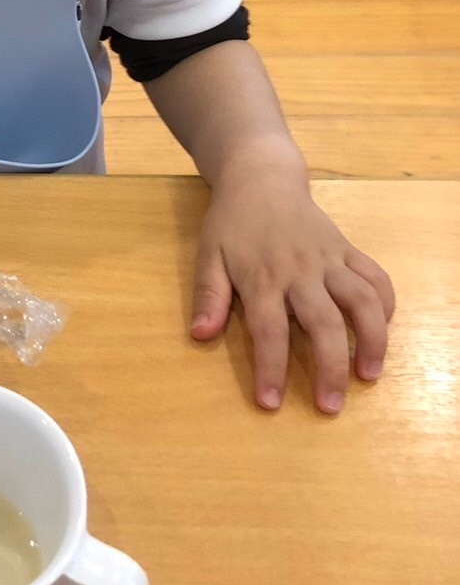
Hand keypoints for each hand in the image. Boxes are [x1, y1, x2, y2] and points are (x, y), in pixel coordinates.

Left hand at [190, 165, 393, 413]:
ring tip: (368, 374)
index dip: (270, 369)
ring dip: (371, 340)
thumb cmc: (231, 222)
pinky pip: (376, 278)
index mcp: (262, 277)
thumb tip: (200, 335)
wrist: (261, 177)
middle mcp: (301, 271)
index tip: (271, 403)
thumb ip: (208, 296)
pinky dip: (385, 305)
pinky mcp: (347, 250)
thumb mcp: (208, 255)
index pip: (268, 331)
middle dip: (328, 368)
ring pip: (362, 302)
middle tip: (330, 406)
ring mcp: (329, 260)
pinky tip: (380, 331)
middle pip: (323, 324)